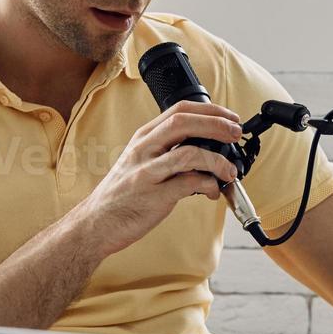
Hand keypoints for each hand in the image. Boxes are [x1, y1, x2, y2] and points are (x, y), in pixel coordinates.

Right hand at [71, 101, 243, 256]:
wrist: (96, 223)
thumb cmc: (123, 194)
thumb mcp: (140, 161)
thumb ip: (167, 150)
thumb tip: (207, 146)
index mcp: (143, 137)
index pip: (180, 110)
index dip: (210, 110)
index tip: (230, 118)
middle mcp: (144, 150)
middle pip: (184, 122)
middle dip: (217, 125)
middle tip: (236, 134)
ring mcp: (147, 172)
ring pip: (190, 153)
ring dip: (218, 161)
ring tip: (229, 171)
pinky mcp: (153, 196)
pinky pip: (189, 184)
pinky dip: (208, 186)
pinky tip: (212, 191)